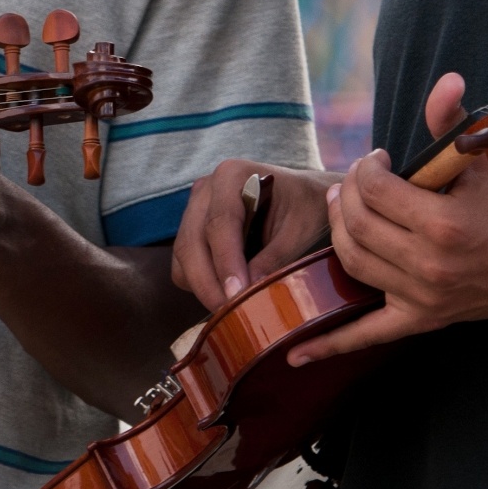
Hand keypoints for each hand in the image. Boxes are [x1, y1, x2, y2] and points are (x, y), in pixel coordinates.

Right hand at [172, 159, 338, 310]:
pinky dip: (198, 283)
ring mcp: (194, 208)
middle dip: (207, 283)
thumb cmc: (305, 206)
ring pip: (183, 256)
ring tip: (231, 307)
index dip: (226, 262)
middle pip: (191, 242)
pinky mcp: (191, 229)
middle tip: (230, 313)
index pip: (220, 223)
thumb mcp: (299, 229)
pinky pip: (183, 263)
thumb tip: (250, 290)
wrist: (301, 195)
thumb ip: (275, 256)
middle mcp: (206, 189)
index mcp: (232, 175)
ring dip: (202, 286)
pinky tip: (225, 292)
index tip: (236, 294)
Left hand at [287, 73, 487, 364]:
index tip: (377, 160)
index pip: (374, 189)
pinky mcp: (423, 320)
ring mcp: (424, 296)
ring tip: (344, 212)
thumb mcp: (484, 158)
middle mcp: (430, 265)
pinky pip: (367, 335)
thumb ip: (453, 121)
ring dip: (338, 233)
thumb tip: (447, 78)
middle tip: (356, 183)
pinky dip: (327, 345)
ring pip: (352, 264)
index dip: (367, 168)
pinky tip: (294, 353)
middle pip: (355, 224)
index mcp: (443, 223)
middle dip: (347, 195)